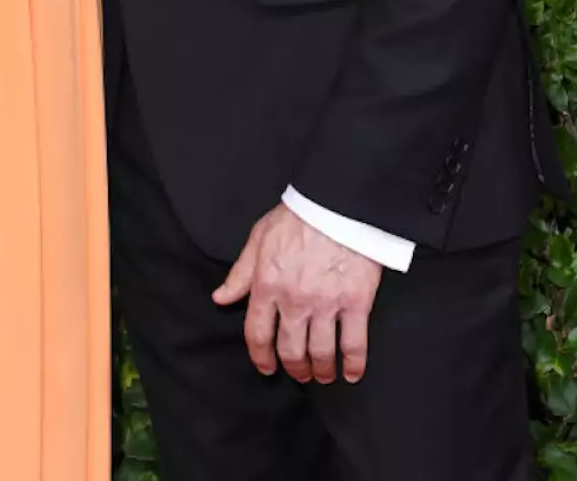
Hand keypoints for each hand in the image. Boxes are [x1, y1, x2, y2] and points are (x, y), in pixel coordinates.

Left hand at [213, 204, 380, 384]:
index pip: (257, 334)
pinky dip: (353, 365)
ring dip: (321, 370)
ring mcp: (326, 303)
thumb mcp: (259, 238)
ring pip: (321, 353)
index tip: (266, 367)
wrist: (337, 202)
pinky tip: (351, 373)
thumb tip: (220, 298)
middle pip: (291, 350)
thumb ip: (240, 273)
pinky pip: (354, 344)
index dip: (260, 357)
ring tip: (323, 374)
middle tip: (300, 373)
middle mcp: (294, 300)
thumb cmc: (297, 216)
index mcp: (267, 284)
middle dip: (294, 368)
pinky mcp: (356, 302)